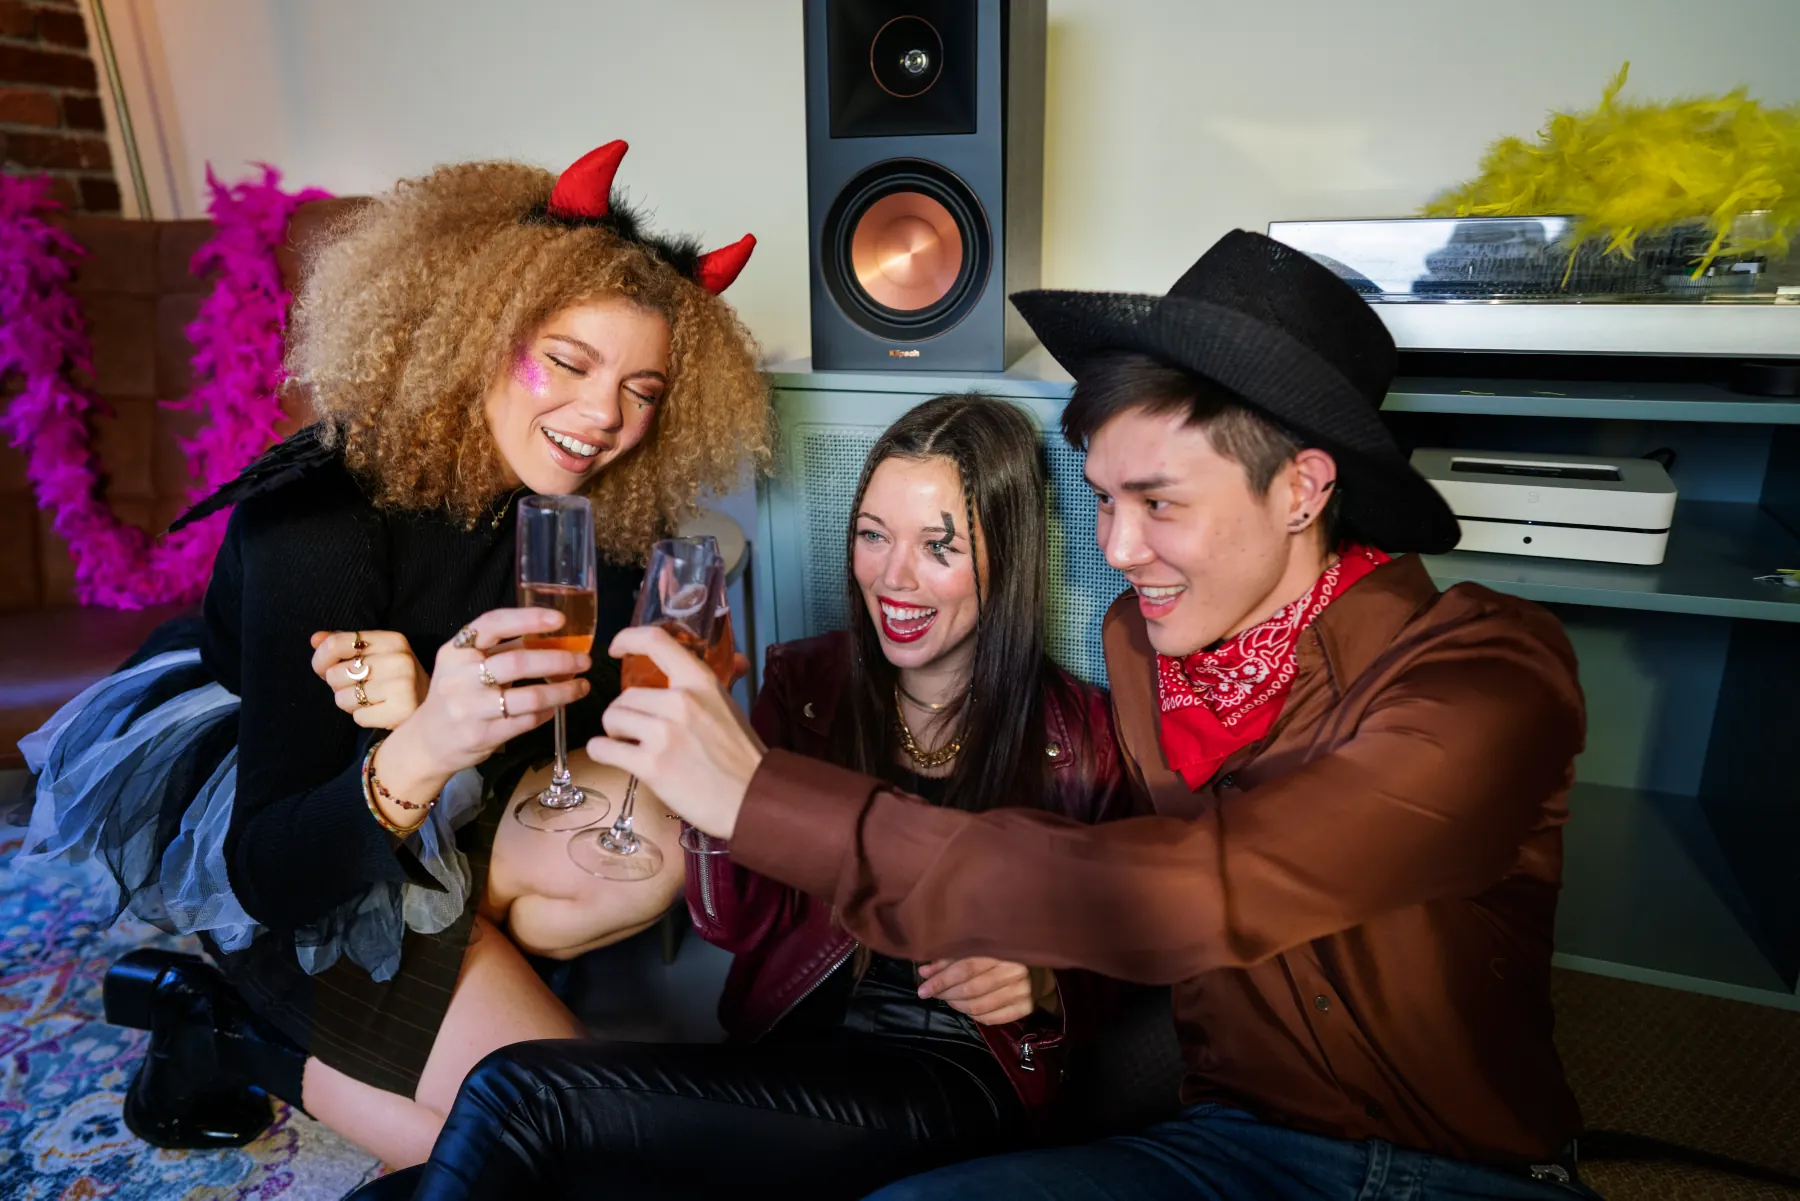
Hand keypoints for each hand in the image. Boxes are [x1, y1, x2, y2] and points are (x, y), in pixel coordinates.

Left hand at [310, 630, 429, 728]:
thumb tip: (315, 639)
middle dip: (339, 685)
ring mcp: (402, 685)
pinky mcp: (401, 710)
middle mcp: (399, 659)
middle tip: (360, 687)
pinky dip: (364, 717)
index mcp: (393, 640)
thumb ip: (343, 644)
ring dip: (351, 703)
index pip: (336, 643)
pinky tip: (380, 711)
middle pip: (335, 673)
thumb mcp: (374, 655)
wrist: (431, 708)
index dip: (321, 659)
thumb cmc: (394, 679)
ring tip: (371, 700)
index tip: (325, 669)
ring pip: (343, 698)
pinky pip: (358, 716)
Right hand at [399, 607, 592, 774]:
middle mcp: (459, 678)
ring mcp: (470, 709)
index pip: (492, 624)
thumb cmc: (456, 695)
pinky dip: (548, 711)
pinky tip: (558, 706)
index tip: (559, 619)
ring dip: (562, 691)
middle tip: (584, 660)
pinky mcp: (482, 736)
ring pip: (528, 697)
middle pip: (518, 662)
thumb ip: (499, 649)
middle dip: (558, 660)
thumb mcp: (463, 665)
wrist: (427, 742)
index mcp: (455, 651)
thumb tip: (553, 636)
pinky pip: (527, 721)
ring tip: (582, 686)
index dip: (527, 619)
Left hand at [585, 625, 764, 837]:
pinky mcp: (651, 766)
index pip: (655, 640)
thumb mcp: (729, 706)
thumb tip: (737, 659)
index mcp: (699, 681)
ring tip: (631, 746)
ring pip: (611, 719)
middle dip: (624, 714)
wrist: (752, 797)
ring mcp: (663, 734)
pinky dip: (602, 752)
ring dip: (614, 733)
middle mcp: (680, 701)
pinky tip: (614, 756)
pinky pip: (602, 748)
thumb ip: (717, 683)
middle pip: (624, 696)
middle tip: (639, 732)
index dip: (627, 639)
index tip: (616, 650)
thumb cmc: (741, 755)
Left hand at [916, 958, 1055, 1025]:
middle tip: (931, 993)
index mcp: (1003, 950)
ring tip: (948, 999)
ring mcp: (1023, 992)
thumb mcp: (982, 948)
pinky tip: (966, 1008)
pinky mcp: (1026, 1008)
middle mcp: (1015, 971)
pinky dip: (974, 1016)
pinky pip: (991, 1018)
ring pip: (978, 1006)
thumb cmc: (1006, 952)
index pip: (965, 968)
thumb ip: (953, 958)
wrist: (1041, 967)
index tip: (922, 988)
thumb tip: (924, 971)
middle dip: (945, 993)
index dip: (941, 979)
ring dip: (957, 1005)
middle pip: (970, 989)